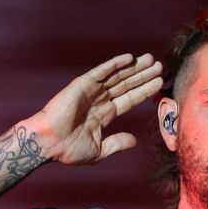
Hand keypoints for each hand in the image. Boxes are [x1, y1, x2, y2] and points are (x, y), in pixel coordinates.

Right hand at [31, 53, 163, 164]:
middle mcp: (100, 100)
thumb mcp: (100, 150)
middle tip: (160, 67)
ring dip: (134, 67)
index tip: (160, 83)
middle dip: (143, 76)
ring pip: (118, 76)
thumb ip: (117, 144)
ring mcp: (92, 91)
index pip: (130, 99)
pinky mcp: (82, 85)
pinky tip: (129, 58)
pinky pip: (101, 72)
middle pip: (127, 85)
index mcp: (105, 114)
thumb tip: (134, 141)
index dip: (144, 91)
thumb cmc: (68, 150)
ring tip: (151, 60)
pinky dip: (115, 64)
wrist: (47, 144)